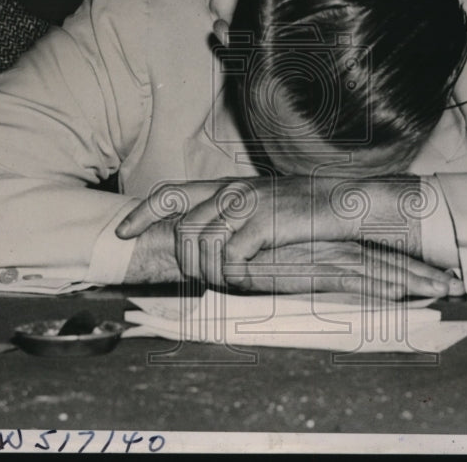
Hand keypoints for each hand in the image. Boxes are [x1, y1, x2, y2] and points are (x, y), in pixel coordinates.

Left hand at [117, 175, 434, 288]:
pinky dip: (232, 275)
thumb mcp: (263, 206)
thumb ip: (233, 216)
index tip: (122, 232)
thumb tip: (205, 242)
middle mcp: (231, 192)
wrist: (345, 205)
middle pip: (182, 229)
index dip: (142, 212)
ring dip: (209, 272)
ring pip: (202, 247)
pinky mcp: (263, 224)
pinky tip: (246, 278)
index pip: (171, 192)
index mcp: (228, 186)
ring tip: (228, 280)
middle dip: (182, 261)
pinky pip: (229, 258)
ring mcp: (246, 206)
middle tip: (198, 278)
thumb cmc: (306, 211)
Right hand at [230, 240, 455, 299]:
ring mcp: (329, 260)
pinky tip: (402, 297)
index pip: (379, 254)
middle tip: (454, 283)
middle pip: (389, 261)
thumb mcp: (294, 262)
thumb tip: (340, 281)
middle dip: (422, 273)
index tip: (437, 273)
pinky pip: (356, 283)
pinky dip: (381, 288)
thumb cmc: (257, 257)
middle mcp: (337, 248)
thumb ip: (317, 268)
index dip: (409, 264)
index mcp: (334, 243)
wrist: (228, 250)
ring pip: (381, 271)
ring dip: (413, 281)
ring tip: (442, 290)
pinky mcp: (316, 273)